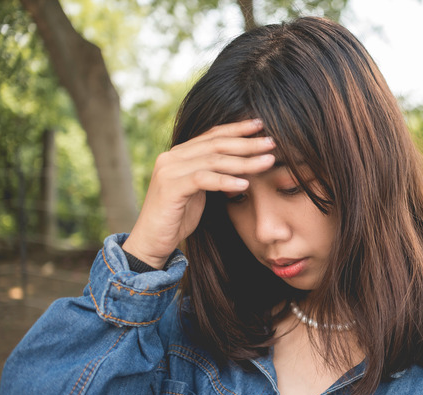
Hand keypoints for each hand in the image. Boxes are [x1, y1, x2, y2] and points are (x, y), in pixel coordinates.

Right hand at [122, 119, 275, 268]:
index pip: (212, 135)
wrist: (151, 241)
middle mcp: (172, 157)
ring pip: (213, 160)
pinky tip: (245, 185)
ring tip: (268, 161)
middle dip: (246, 142)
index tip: (261, 125)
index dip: (237, 129)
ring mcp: (169, 171)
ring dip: (244, 161)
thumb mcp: (199, 191)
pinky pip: (203, 180)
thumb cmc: (177, 217)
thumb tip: (243, 165)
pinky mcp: (170, 188)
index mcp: (179, 154)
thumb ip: (213, 174)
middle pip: (216, 144)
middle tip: (271, 142)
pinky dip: (226, 181)